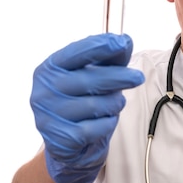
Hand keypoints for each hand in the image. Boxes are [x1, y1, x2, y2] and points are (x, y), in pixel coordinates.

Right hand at [30, 33, 144, 182]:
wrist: (65, 142)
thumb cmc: (80, 100)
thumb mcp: (90, 74)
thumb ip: (107, 57)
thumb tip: (125, 40)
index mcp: (48, 69)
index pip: (76, 53)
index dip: (100, 47)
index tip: (122, 43)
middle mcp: (44, 91)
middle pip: (90, 80)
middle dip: (119, 77)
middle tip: (138, 77)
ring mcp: (49, 116)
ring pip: (97, 105)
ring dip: (114, 103)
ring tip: (116, 103)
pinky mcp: (60, 139)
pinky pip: (97, 128)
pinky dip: (108, 123)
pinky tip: (106, 120)